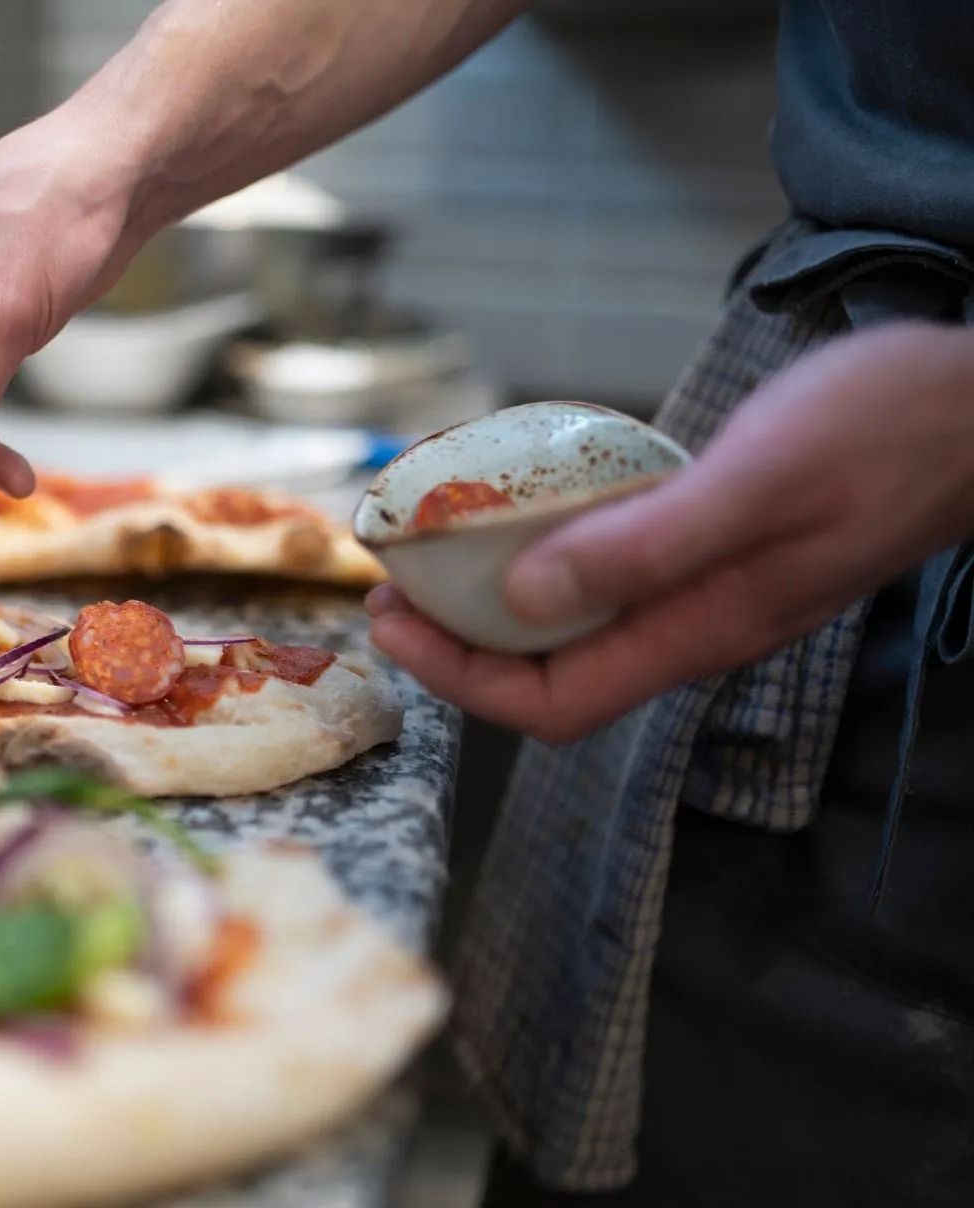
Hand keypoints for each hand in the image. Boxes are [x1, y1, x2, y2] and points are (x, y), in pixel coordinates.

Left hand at [368, 323, 973, 742]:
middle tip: (392, 586)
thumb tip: (527, 602)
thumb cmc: (886, 433)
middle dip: (460, 645)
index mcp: (699, 630)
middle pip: (553, 676)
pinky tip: (526, 518)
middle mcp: (698, 626)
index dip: (461, 678)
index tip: (393, 621)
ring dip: (498, 605)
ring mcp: (712, 592)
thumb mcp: (756, 482)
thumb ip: (646, 547)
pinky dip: (551, 561)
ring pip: (580, 630)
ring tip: (435, 555)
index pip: (552, 703)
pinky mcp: (723, 552)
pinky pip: (615, 580)